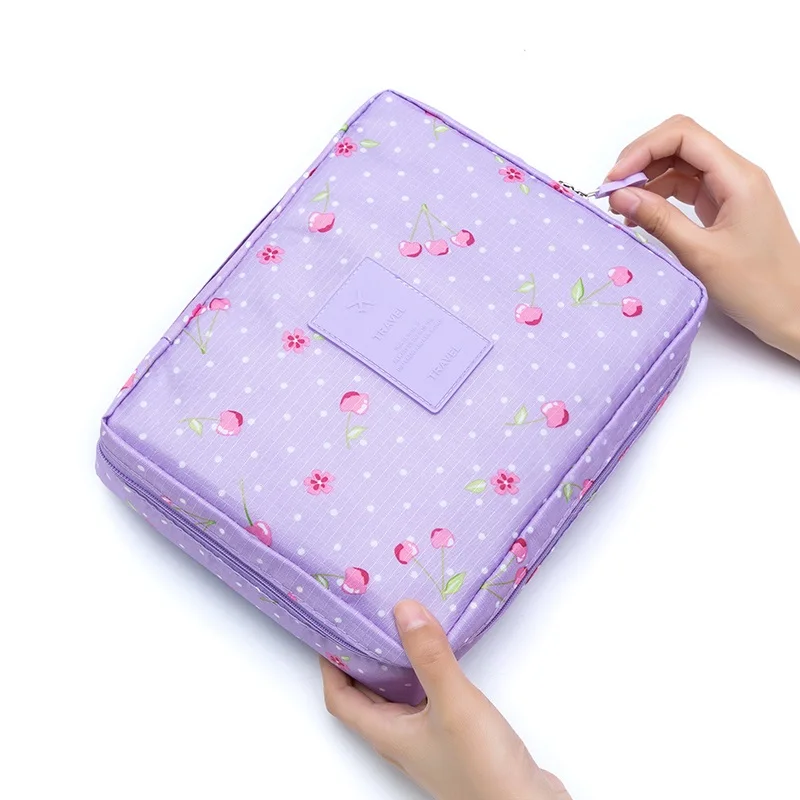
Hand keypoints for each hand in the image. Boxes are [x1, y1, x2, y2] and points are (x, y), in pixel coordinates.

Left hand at [320, 600, 569, 799]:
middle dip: (358, 659)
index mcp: (388, 733)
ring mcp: (427, 741)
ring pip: (396, 696)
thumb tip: (403, 611)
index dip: (330, 665)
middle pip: (364, 696)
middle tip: (363, 621)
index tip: (331, 629)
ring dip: (392, 665)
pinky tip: (439, 657)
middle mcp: (401, 738)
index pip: (340, 698)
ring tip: (398, 629)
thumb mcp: (453, 702)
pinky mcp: (452, 738)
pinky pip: (424, 698)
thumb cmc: (483, 768)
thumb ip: (429, 656)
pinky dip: (422, 673)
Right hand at [606, 115, 799, 360]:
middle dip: (641, 160)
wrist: (792, 309)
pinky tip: (640, 215)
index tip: (614, 180)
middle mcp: (735, 174)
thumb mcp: (700, 255)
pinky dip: (658, 195)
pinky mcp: (722, 206)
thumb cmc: (758, 286)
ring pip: (679, 164)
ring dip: (646, 178)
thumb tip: (620, 196)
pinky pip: (684, 187)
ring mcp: (729, 189)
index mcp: (738, 178)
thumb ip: (659, 221)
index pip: (683, 136)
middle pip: (679, 143)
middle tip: (611, 191)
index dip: (642, 150)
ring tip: (620, 207)